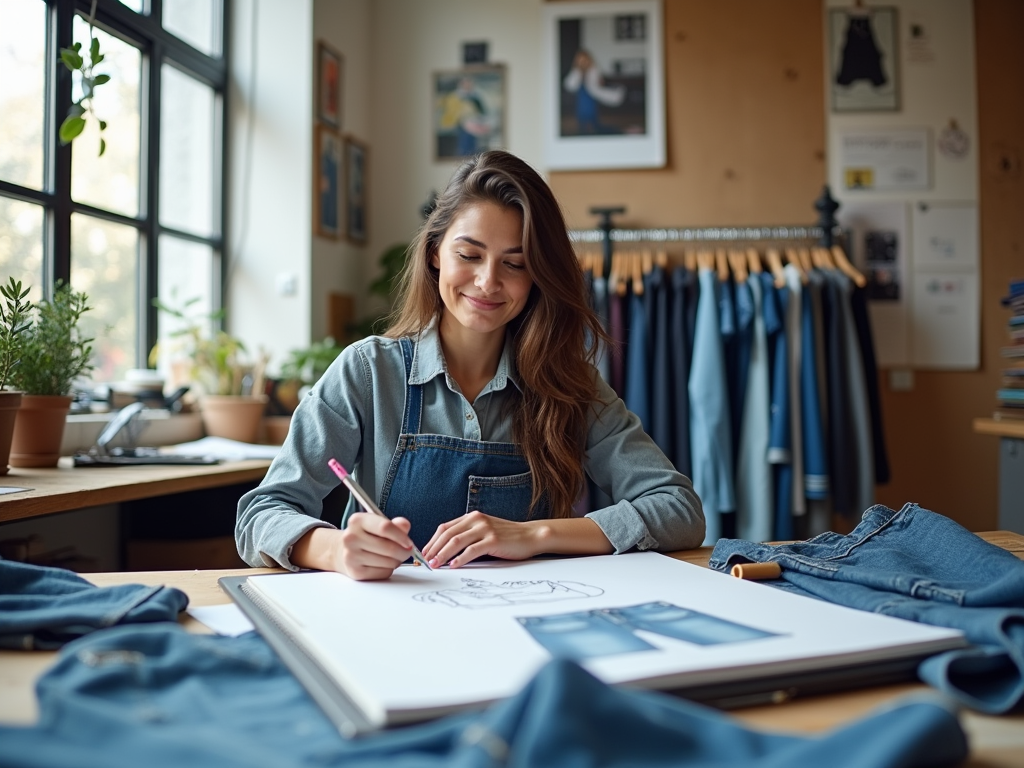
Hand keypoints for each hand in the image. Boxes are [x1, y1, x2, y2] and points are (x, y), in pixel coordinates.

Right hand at [330, 513, 414, 580]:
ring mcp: (351, 556)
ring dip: (397, 561)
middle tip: (407, 551)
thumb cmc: (367, 536)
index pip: (385, 527)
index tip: (409, 542)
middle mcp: (351, 537)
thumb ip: (395, 524)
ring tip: (392, 557)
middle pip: (389, 547)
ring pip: (389, 562)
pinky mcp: (355, 572)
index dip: (401, 536)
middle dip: (404, 551)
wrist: (344, 551)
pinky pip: (383, 573)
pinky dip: (389, 569)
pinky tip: (383, 564)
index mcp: (358, 521)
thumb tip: (405, 525)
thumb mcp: (379, 524)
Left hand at [422, 511, 543, 568]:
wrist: (530, 536)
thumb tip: (446, 552)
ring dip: (442, 554)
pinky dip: (460, 558)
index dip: (432, 541)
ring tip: (435, 565)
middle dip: (433, 549)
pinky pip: (472, 550)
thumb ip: (468, 536)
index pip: (444, 528)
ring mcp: (485, 529)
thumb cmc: (506, 537)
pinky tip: (454, 565)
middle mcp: (476, 520)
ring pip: (456, 541)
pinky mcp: (493, 539)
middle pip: (447, 534)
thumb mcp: (484, 531)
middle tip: (424, 562)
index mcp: (471, 517)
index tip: (423, 554)